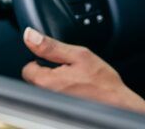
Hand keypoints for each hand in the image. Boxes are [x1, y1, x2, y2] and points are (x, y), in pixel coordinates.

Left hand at [21, 27, 144, 118]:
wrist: (117, 103)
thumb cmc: (102, 81)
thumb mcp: (79, 54)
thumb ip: (51, 45)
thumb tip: (30, 35)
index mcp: (45, 81)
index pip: (27, 67)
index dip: (43, 59)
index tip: (59, 60)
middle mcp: (44, 97)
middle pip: (35, 79)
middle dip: (50, 71)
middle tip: (71, 70)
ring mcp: (51, 105)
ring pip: (45, 88)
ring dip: (56, 81)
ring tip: (75, 80)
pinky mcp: (59, 110)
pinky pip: (53, 97)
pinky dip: (62, 91)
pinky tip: (77, 89)